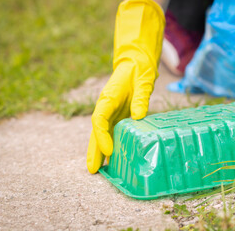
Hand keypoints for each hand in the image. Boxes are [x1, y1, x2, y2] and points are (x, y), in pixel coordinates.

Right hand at [87, 0, 164, 172]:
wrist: (136, 64)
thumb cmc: (138, 71)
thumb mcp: (143, 82)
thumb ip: (140, 98)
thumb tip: (139, 116)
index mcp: (108, 98)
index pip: (99, 120)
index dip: (102, 137)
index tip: (110, 151)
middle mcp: (105, 107)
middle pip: (96, 131)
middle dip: (94, 150)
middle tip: (92, 169)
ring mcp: (110, 112)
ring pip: (101, 134)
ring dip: (99, 150)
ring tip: (99, 169)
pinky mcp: (117, 115)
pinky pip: (111, 131)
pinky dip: (110, 143)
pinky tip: (113, 157)